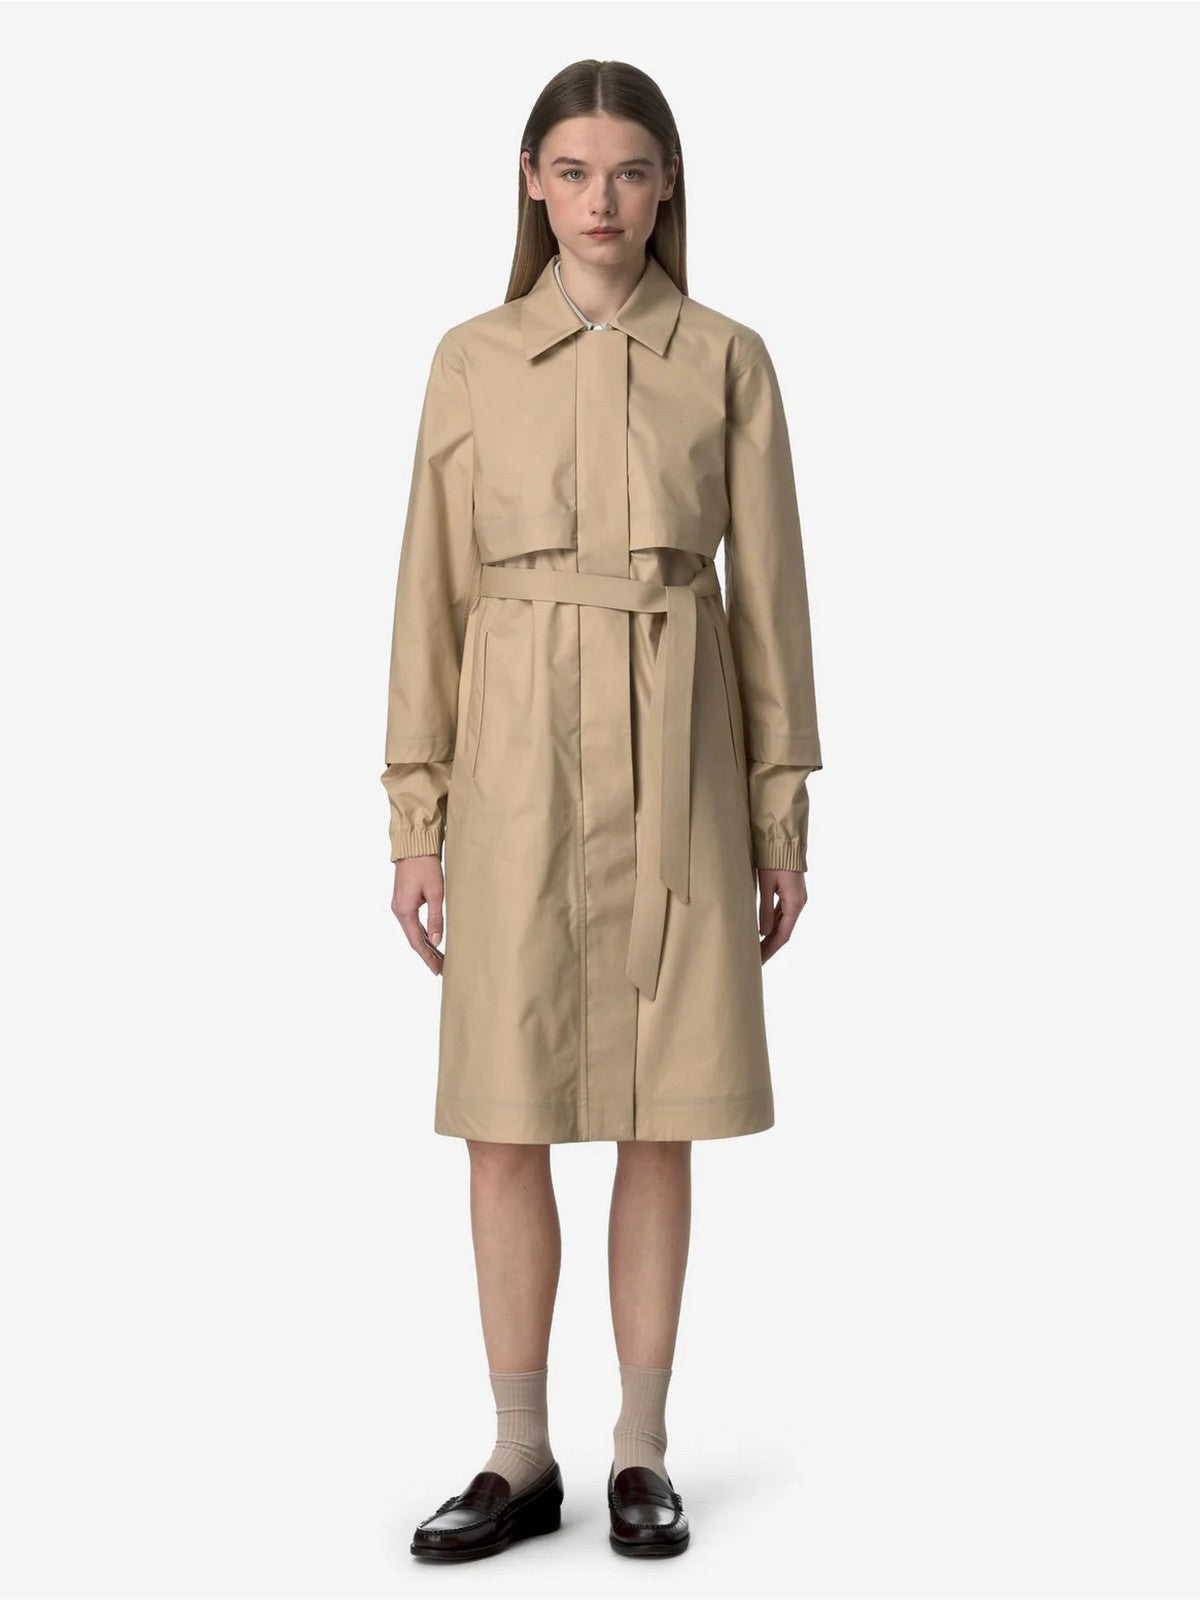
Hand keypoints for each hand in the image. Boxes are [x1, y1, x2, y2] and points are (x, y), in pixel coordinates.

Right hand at [391, 854, 445, 975]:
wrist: (414, 846)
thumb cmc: (425, 866)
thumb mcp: (436, 893)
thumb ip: (436, 919)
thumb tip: (437, 942)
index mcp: (404, 911)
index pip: (417, 942)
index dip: (428, 957)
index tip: (438, 970)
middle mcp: (399, 910)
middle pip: (414, 939)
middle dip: (428, 954)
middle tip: (442, 968)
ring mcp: (400, 905)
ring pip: (414, 932)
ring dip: (426, 945)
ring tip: (440, 957)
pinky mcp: (405, 900)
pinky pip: (413, 923)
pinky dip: (423, 933)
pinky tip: (432, 940)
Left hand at [757, 867, 806, 962]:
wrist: (786, 841)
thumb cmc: (775, 860)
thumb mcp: (766, 885)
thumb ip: (765, 910)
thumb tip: (763, 933)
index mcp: (795, 904)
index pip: (782, 936)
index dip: (770, 950)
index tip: (759, 961)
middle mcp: (799, 903)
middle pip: (784, 932)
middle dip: (770, 946)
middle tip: (756, 960)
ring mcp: (797, 898)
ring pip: (784, 923)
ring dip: (772, 937)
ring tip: (758, 948)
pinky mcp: (793, 893)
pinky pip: (784, 913)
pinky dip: (775, 924)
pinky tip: (765, 930)